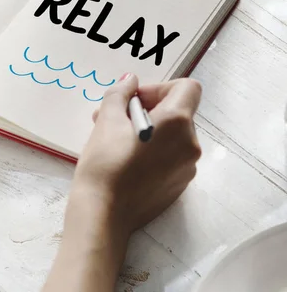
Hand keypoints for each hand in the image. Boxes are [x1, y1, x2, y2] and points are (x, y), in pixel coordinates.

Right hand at [69, 74, 201, 235]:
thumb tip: (130, 80)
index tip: (134, 101)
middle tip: (114, 119)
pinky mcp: (178, 186)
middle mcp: (190, 144)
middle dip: (147, 110)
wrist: (103, 213)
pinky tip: (126, 162)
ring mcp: (187, 168)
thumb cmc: (105, 163)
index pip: (187, 87)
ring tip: (116, 141)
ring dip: (148, 131)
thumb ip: (120, 93)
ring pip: (172, 136)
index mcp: (177, 123)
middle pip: (177, 112)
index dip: (159, 88)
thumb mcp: (107, 120)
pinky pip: (170, 158)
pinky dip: (152, 152)